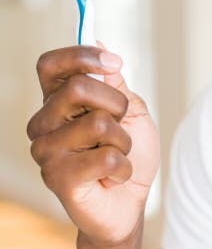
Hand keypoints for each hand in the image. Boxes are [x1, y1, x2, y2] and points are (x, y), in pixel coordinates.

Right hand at [27, 45, 159, 245]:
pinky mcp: (57, 178)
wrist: (129, 205)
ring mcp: (45, 151)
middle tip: (121, 125)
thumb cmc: (128, 155)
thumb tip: (99, 43)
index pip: (50, 64)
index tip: (116, 63)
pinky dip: (124, 168)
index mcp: (57, 102)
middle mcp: (43, 123)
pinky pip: (107, 158)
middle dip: (117, 104)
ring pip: (99, 123)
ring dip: (124, 141)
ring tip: (117, 156)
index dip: (82, 56)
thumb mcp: (131, 112)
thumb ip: (115, 83)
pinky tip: (113, 178)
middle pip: (78, 86)